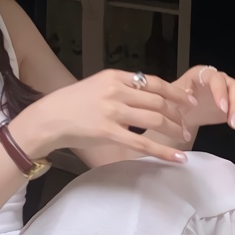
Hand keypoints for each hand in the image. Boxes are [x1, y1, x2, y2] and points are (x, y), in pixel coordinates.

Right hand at [30, 69, 196, 162]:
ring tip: (183, 138)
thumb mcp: (95, 86)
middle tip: (186, 125)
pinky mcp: (108, 132)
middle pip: (158, 101)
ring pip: (154, 120)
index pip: (154, 82)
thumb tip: (141, 98)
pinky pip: (142, 142)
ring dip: (173, 130)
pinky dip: (162, 151)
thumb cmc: (69, 105)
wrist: (47, 118)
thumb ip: (118, 89)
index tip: (187, 101)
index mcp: (115, 77)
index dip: (175, 92)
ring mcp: (112, 111)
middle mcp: (116, 91)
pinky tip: (176, 157)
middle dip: (177, 114)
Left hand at [176, 65, 234, 141]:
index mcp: (203, 75)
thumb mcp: (170, 102)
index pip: (216, 78)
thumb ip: (177, 101)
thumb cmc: (174, 103)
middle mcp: (222, 80)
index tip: (222, 109)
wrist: (180, 110)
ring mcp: (233, 92)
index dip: (221, 91)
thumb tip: (191, 102)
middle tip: (233, 126)